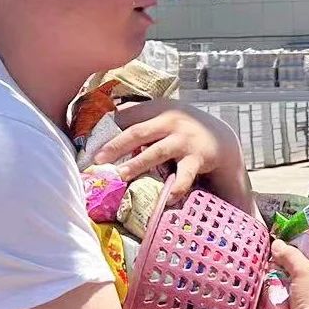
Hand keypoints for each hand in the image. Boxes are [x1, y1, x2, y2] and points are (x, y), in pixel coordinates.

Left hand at [94, 100, 245, 200]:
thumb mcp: (162, 116)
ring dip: (137, 164)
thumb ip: (138, 120)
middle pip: (137, 133)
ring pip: (156, 152)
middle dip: (115, 146)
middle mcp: (170, 121)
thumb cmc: (180, 130)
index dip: (106, 128)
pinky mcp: (197, 158)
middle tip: (98, 160)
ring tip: (120, 176)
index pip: (127, 116)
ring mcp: (184, 140)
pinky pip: (184, 175)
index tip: (88, 142)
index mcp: (157, 109)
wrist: (220, 137)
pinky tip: (167, 199)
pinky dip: (175, 188)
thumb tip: (98, 127)